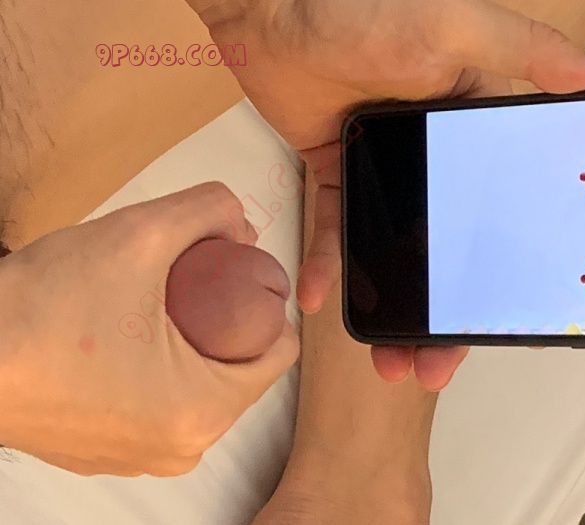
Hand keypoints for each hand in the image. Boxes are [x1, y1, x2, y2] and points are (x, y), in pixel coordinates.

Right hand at [0, 182, 298, 475]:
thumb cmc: (39, 309)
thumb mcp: (138, 234)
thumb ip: (207, 209)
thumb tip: (240, 220)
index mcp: (202, 410)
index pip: (278, 351)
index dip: (266, 305)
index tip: (236, 277)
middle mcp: (179, 449)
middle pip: (240, 369)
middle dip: (230, 322)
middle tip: (193, 283)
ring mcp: (143, 457)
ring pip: (202, 388)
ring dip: (195, 345)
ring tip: (161, 306)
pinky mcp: (111, 453)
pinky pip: (163, 406)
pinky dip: (162, 372)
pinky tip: (135, 337)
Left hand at [188, 0, 584, 388]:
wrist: (274, 9)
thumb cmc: (363, 11)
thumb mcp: (457, 29)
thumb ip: (526, 56)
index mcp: (469, 130)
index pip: (497, 212)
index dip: (500, 271)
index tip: (500, 324)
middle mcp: (429, 156)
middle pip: (442, 247)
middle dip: (439, 310)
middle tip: (432, 366)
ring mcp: (381, 169)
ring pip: (390, 250)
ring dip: (388, 303)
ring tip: (387, 361)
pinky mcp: (335, 171)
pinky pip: (333, 227)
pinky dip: (326, 263)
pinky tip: (320, 300)